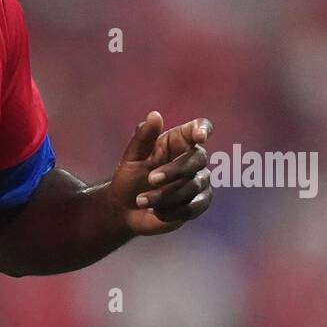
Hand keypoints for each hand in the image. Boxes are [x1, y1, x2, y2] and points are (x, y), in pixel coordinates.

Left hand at [110, 111, 213, 235]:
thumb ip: (143, 138)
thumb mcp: (131, 158)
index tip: (200, 136)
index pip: (198, 128)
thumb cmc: (129, 178)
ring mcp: (198, 181)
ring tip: (141, 200)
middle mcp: (192, 159)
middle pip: (198, 159)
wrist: (124, 210)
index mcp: (178, 142)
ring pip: (192, 186)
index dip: (202, 129)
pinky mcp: (199, 203)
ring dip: (165, 195)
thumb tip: (155, 115)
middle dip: (174, 171)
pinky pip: (193, 207)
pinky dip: (172, 211)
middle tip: (150, 179)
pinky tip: (156, 212)